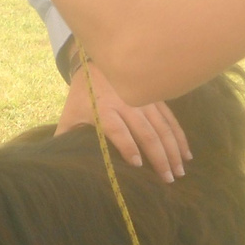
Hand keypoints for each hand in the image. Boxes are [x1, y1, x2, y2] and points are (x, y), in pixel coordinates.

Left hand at [58, 61, 190, 182]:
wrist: (95, 64)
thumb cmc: (81, 96)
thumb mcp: (69, 115)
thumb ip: (64, 138)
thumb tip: (57, 162)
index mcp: (104, 110)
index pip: (118, 130)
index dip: (128, 146)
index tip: (138, 165)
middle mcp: (127, 105)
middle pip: (146, 132)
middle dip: (159, 157)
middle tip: (167, 179)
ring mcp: (144, 101)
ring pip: (162, 127)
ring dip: (173, 150)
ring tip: (180, 172)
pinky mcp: (155, 99)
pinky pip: (170, 119)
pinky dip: (180, 137)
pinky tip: (186, 154)